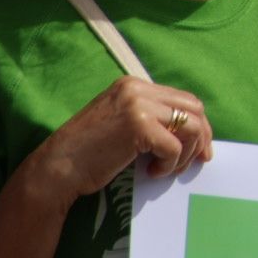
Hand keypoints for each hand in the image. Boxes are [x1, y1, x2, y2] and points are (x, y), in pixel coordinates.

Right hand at [22, 77, 212, 208]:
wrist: (55, 168)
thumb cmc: (88, 153)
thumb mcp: (121, 123)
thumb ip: (150, 117)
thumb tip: (191, 132)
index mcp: (133, 85)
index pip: (183, 99)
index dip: (198, 125)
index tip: (200, 148)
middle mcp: (138, 89)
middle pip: (193, 108)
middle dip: (201, 137)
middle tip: (196, 161)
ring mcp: (139, 105)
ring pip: (190, 126)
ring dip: (186, 153)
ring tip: (169, 169)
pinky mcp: (139, 126)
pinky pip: (174, 147)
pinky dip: (170, 164)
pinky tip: (152, 172)